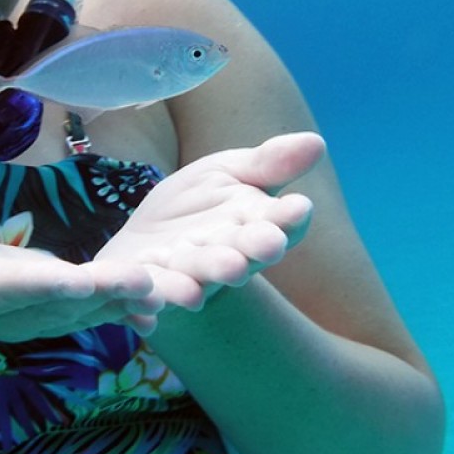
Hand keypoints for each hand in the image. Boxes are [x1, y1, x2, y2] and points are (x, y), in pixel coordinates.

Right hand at [0, 208, 164, 345]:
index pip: (9, 288)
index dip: (42, 284)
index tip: (74, 279)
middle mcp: (10, 312)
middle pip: (62, 302)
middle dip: (104, 294)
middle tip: (146, 283)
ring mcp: (34, 314)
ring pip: (87, 309)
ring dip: (128, 301)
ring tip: (171, 289)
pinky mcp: (52, 306)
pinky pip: (92, 309)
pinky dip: (125, 306)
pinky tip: (161, 303)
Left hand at [96, 132, 324, 309]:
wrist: (147, 238)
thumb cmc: (198, 205)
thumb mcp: (228, 173)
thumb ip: (267, 163)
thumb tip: (317, 141)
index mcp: (249, 229)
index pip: (276, 225)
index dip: (287, 219)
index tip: (300, 207)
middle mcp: (219, 259)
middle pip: (235, 259)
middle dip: (246, 254)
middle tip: (265, 247)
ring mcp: (180, 278)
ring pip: (189, 284)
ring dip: (192, 288)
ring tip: (194, 293)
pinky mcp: (143, 289)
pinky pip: (141, 300)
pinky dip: (140, 306)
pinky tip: (136, 312)